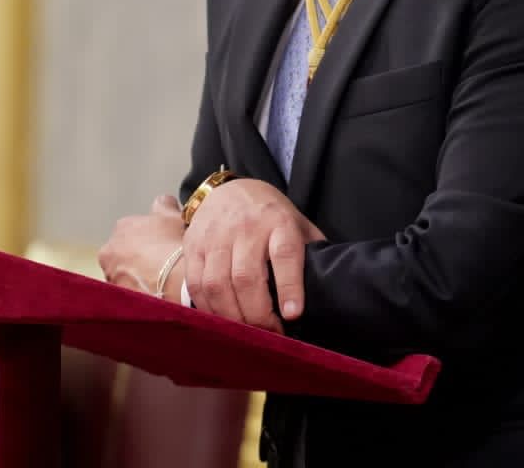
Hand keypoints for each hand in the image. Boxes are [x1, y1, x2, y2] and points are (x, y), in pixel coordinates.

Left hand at [98, 195, 185, 298]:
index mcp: (122, 227)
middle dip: (138, 258)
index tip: (161, 245)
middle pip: (124, 253)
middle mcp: (109, 251)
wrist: (176, 285)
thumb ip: (165, 205)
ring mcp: (111, 276)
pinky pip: (129, 292)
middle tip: (161, 264)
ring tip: (160, 281)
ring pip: (124, 274)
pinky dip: (139, 292)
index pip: (132, 230)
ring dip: (137, 276)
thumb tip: (163, 201)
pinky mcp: (116, 298)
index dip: (149, 237)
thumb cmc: (175, 247)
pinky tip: (156, 293)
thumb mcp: (174, 217)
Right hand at [183, 179, 324, 331]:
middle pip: (247, 277)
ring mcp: (216, 236)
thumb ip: (311, 252)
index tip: (292, 315)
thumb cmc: (270, 215)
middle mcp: (245, 227)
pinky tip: (221, 320)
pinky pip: (196, 283)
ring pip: (218, 284)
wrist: (230, 188)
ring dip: (232, 316)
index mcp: (278, 222)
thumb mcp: (297, 224)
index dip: (289, 287)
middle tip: (270, 334)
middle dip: (258, 315)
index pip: (284, 254)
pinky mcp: (193, 244)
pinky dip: (207, 308)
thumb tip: (330, 289)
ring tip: (246, 333)